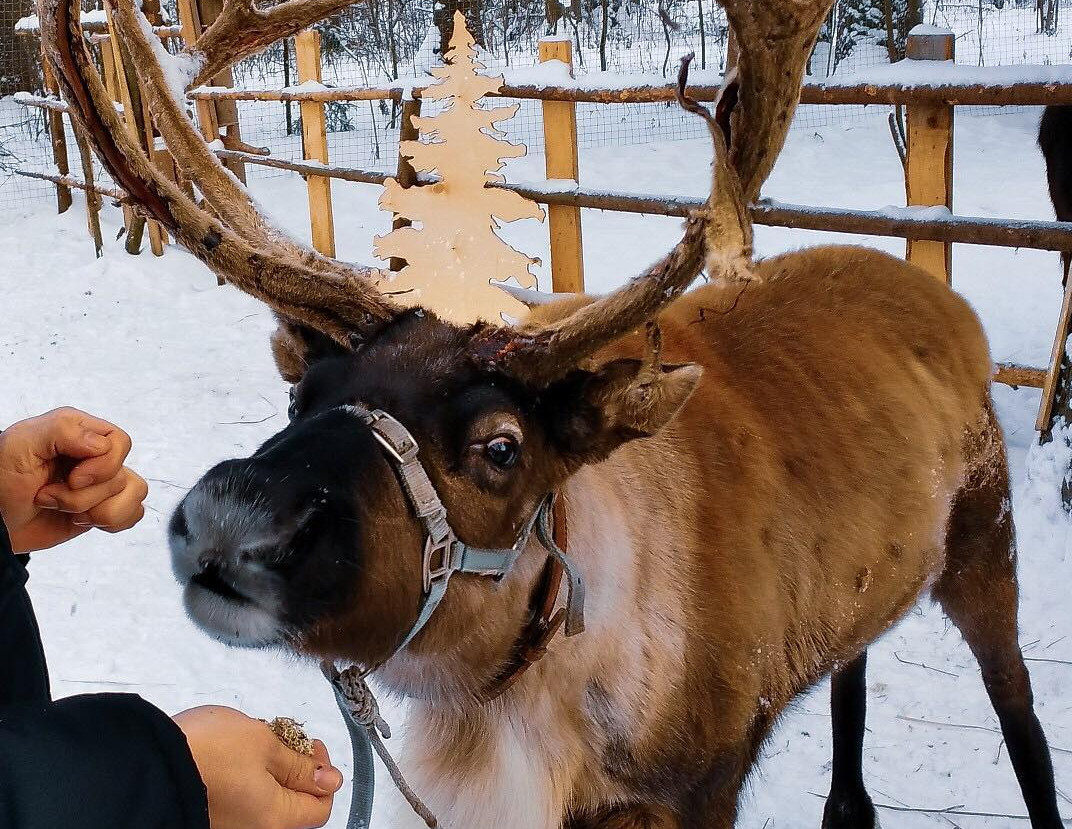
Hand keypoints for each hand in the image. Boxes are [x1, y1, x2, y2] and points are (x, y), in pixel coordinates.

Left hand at [0, 408, 147, 552]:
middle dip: (84, 497)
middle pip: (124, 476)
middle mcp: (96, 457)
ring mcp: (102, 484)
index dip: (102, 467)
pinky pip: (134, 514)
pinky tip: (83, 520)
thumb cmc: (1, 478)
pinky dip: (113, 522)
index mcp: (80, 432)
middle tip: (49, 497)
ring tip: (64, 511)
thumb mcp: (22, 443)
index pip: (120, 443)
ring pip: (134, 495)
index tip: (71, 479)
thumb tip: (104, 445)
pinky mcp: (104, 508)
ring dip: (98, 512)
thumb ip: (64, 430)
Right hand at [173, 706, 342, 828]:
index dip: (322, 772)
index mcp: (276, 818)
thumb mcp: (266, 745)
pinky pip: (244, 801)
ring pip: (268, 800)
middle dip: (294, 769)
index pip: (320, 807)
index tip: (310, 745)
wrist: (149, 761)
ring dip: (270, 772)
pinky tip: (234, 756)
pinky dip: (248, 779)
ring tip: (254, 744)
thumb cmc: (207, 750)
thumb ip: (301, 766)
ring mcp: (232, 825)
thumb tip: (331, 780)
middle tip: (283, 740)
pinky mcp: (214, 816)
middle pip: (293, 805)